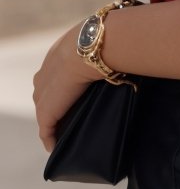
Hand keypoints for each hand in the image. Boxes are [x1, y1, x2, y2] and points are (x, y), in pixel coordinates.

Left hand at [33, 22, 98, 152]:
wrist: (92, 48)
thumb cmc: (104, 41)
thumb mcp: (102, 42)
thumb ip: (106, 50)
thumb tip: (127, 52)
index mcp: (58, 54)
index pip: (53, 73)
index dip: (59, 85)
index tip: (69, 94)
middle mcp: (46, 72)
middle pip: (44, 93)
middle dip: (50, 105)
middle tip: (64, 116)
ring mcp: (44, 92)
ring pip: (43, 111)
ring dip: (50, 121)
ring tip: (60, 131)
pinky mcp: (47, 110)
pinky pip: (45, 129)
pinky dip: (49, 138)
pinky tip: (55, 147)